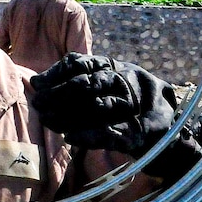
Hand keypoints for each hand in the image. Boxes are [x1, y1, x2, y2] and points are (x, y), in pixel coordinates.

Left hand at [31, 54, 201, 183]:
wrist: (167, 132)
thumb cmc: (125, 106)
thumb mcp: (102, 88)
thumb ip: (73, 80)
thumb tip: (35, 82)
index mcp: (114, 67)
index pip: (82, 64)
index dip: (57, 73)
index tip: (36, 84)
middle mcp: (126, 82)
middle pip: (87, 84)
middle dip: (59, 94)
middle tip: (38, 104)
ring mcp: (133, 109)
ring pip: (98, 107)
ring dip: (69, 115)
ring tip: (47, 120)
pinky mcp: (137, 134)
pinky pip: (111, 134)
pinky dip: (91, 136)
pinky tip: (71, 137)